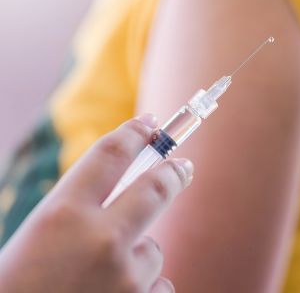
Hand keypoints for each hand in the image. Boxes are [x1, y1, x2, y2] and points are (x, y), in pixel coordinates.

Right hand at [0, 115, 192, 292]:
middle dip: (174, 173)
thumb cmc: (16, 286)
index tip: (149, 124)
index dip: (135, 132)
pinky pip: (158, 288)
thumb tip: (123, 189)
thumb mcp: (35, 240)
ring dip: (137, 260)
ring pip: (153, 252)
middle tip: (183, 168)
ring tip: (97, 283)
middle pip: (157, 187)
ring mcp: (127, 278)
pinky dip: (142, 292)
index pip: (111, 154)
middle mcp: (101, 240)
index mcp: (62, 215)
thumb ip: (77, 214)